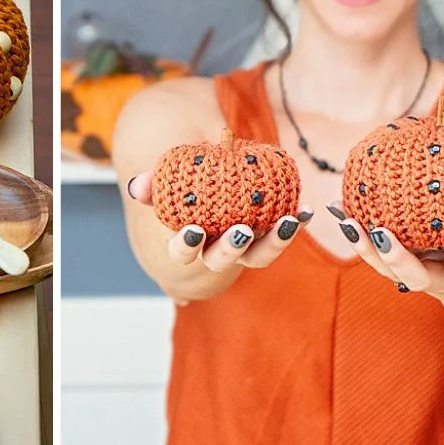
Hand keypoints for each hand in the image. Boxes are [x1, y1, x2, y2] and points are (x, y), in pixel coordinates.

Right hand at [126, 171, 310, 272]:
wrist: (214, 187)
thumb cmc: (187, 189)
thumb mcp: (169, 186)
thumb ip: (153, 185)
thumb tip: (137, 187)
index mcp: (189, 242)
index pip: (181, 252)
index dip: (186, 246)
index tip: (193, 231)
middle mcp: (217, 251)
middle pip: (222, 260)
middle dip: (231, 248)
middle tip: (240, 231)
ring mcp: (245, 248)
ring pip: (258, 256)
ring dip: (274, 243)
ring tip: (286, 223)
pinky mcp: (268, 237)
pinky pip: (283, 235)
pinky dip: (295, 223)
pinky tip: (306, 210)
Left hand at [326, 180, 443, 294]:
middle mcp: (442, 279)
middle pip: (415, 278)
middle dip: (398, 260)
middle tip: (381, 235)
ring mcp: (416, 275)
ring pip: (385, 269)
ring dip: (365, 247)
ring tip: (349, 221)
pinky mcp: (395, 266)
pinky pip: (370, 253)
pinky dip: (354, 233)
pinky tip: (336, 207)